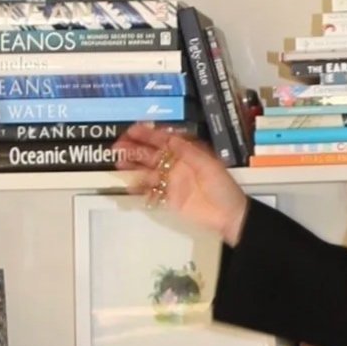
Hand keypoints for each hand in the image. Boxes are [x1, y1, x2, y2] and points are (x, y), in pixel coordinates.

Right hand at [116, 122, 248, 245]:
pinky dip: (139, 187)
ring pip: (148, 170)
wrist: (229, 215)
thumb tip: (169, 138)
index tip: (132, 130)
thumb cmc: (222, 187)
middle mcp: (176, 164)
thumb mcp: (208, 165)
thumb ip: (187, 152)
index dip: (148, 134)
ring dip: (133, 165)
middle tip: (118, 146)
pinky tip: (128, 185)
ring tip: (118, 162)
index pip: (164, 140)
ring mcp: (171, 181)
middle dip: (135, 148)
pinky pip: (150, 190)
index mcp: (187, 153)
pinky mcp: (168, 197)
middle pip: (152, 153)